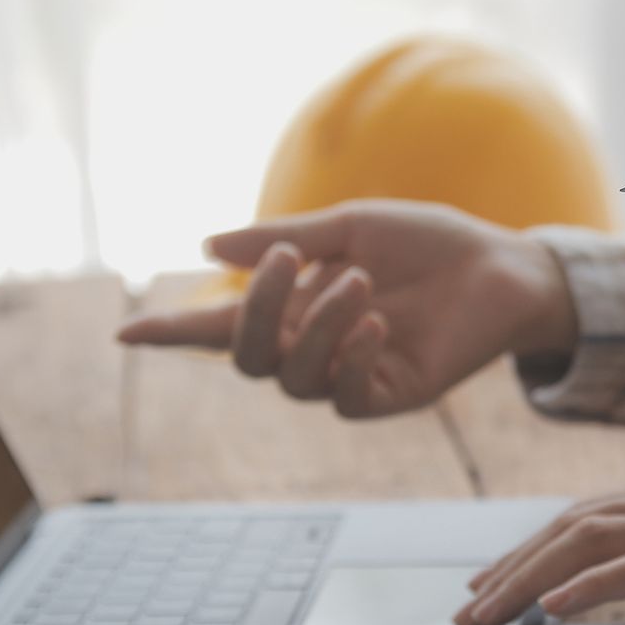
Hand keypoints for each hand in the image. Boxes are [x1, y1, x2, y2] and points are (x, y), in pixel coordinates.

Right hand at [117, 201, 575, 416]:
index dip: (172, 332)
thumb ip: (284, 239)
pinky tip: (373, 324)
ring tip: (360, 282)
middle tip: (292, 259)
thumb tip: (207, 247)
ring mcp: (349, 376)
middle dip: (258, 309)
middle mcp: (313, 347)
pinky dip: (349, 358)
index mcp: (295, 307)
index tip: (123, 331)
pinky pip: (345, 397)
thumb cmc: (428, 243)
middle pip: (249, 358)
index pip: (221, 329)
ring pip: (294, 378)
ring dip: (317, 326)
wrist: (500, 266)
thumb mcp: (351, 227)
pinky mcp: (390, 395)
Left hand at [454, 479, 624, 624]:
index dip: (529, 548)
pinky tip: (557, 607)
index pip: (586, 515)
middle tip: (472, 606)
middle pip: (576, 523)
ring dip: (531, 579)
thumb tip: (612, 578)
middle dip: (513, 567)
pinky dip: (592, 586)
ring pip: (594, 539)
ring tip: (494, 612)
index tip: (491, 581)